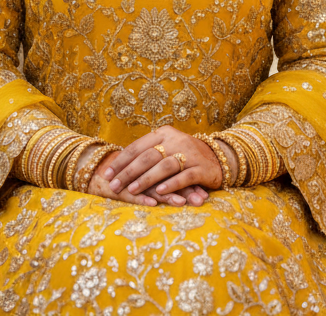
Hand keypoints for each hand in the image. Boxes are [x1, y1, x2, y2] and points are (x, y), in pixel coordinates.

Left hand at [103, 127, 221, 202]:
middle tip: (114, 185)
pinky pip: (184, 176)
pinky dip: (171, 184)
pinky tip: (159, 192)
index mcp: (164, 133)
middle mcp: (176, 140)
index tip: (107, 173)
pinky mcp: (202, 168)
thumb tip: (117, 167)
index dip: (121, 160)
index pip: (138, 146)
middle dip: (128, 172)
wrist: (218, 157)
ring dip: (146, 179)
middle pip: (148, 156)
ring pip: (164, 166)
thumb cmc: (184, 155)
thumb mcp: (166, 148)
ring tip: (132, 189)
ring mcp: (190, 154)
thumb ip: (147, 153)